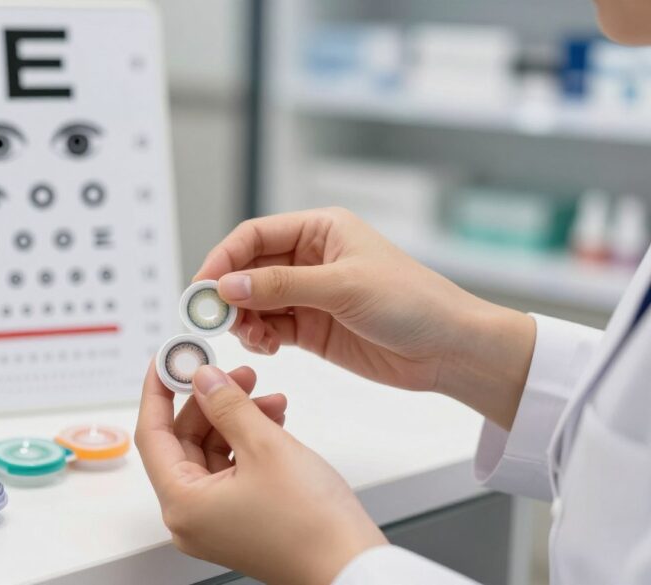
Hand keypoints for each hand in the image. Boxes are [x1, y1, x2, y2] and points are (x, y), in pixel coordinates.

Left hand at [135, 362, 385, 584]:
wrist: (353, 568)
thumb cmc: (312, 524)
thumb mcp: (265, 446)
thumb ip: (227, 404)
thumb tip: (203, 378)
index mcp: (183, 504)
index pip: (153, 435)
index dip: (159, 392)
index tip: (167, 360)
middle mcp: (191, 518)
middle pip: (184, 442)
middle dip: (211, 402)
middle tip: (235, 372)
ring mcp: (215, 521)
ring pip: (212, 453)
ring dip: (237, 419)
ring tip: (268, 396)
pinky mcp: (239, 520)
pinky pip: (232, 470)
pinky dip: (248, 442)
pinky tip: (273, 420)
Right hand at [194, 208, 535, 428]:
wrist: (449, 349)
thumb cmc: (414, 302)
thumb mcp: (343, 287)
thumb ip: (281, 285)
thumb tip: (229, 285)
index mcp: (321, 230)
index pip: (255, 236)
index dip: (224, 258)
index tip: (202, 286)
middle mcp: (310, 258)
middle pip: (249, 269)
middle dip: (228, 293)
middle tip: (210, 318)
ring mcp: (309, 294)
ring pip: (254, 301)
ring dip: (242, 319)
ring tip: (248, 336)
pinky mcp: (312, 328)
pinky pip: (269, 328)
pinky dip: (258, 337)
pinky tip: (265, 346)